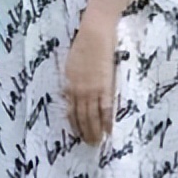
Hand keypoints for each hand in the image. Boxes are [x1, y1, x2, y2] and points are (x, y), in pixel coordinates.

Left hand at [62, 18, 116, 144]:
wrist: (94, 33)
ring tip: (97, 143)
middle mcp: (78, 90)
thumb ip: (71, 80)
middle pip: (81, 117)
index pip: (71, 110)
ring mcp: (92, 89)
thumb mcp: (70, 64)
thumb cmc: (83, 44)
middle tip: (89, 144)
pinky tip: (108, 131)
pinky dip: (106, 121)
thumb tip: (69, 92)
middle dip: (85, 132)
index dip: (75, 124)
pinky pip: (105, 108)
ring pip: (92, 116)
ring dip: (94, 131)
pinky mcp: (105, 86)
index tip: (78, 134)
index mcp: (69, 84)